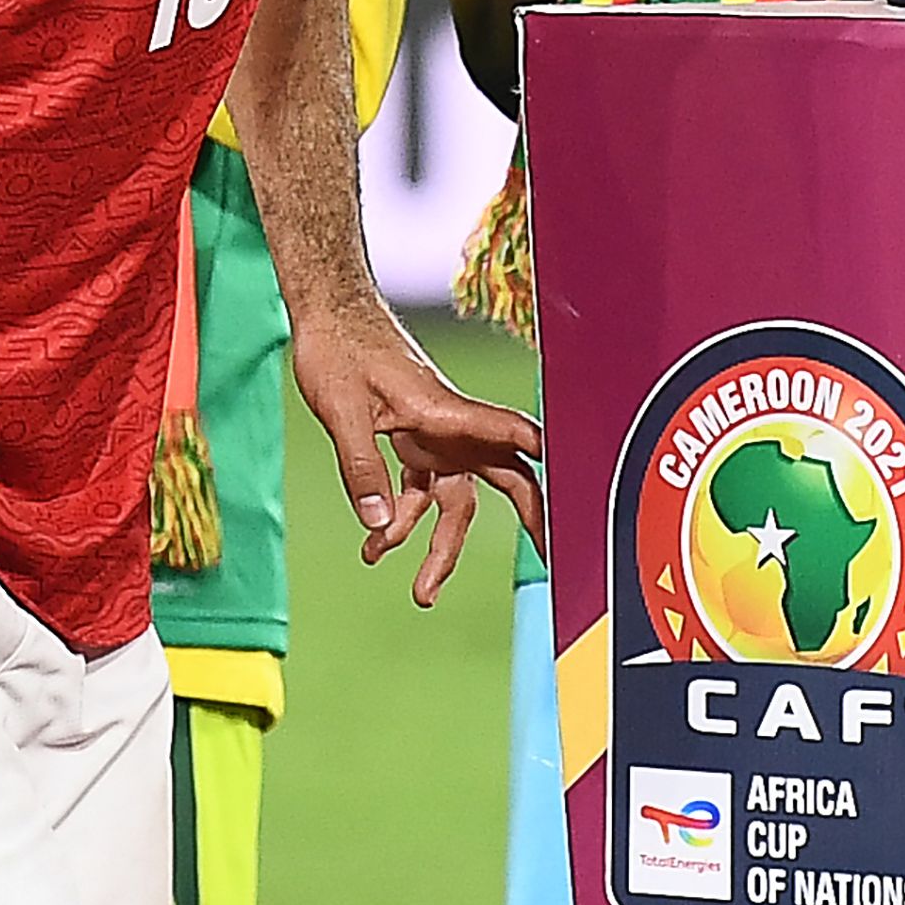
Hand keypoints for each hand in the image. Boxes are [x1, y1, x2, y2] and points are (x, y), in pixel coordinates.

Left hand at [290, 301, 543, 605]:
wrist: (325, 312)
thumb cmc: (339, 347)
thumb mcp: (342, 412)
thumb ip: (361, 468)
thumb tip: (379, 525)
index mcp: (445, 412)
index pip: (510, 435)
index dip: (547, 459)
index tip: (579, 485)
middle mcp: (449, 426)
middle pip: (502, 478)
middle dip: (529, 519)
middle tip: (552, 559)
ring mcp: (433, 434)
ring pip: (454, 498)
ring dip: (439, 544)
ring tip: (421, 592)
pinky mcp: (412, 438)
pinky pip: (418, 490)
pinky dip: (400, 519)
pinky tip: (374, 544)